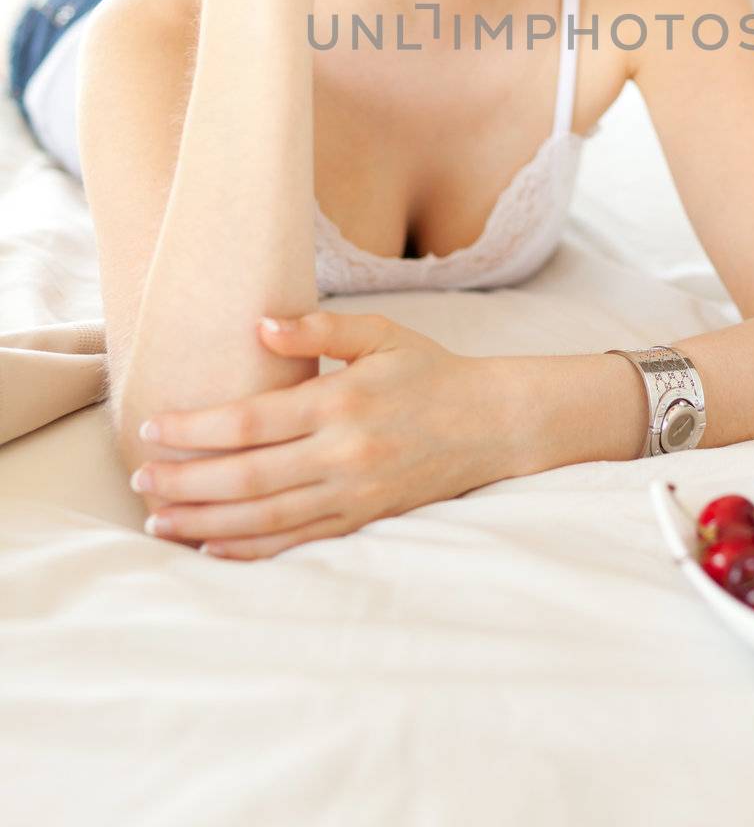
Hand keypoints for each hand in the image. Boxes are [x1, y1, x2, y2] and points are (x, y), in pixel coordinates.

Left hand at [132, 313, 506, 560]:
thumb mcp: (382, 334)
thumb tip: (259, 326)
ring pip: (265, 518)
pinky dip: (249, 549)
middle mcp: (344, 454)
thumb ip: (321, 327)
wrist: (492, 423)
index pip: (251, 421)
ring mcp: (353, 494)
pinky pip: (296, 541)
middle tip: (140, 480)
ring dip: (205, 521)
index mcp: (342, 402)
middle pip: (247, 477)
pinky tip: (211, 547)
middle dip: (185, 481)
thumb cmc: (431, 371)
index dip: (195, 428)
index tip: (152, 427)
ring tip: (159, 518)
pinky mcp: (363, 519)